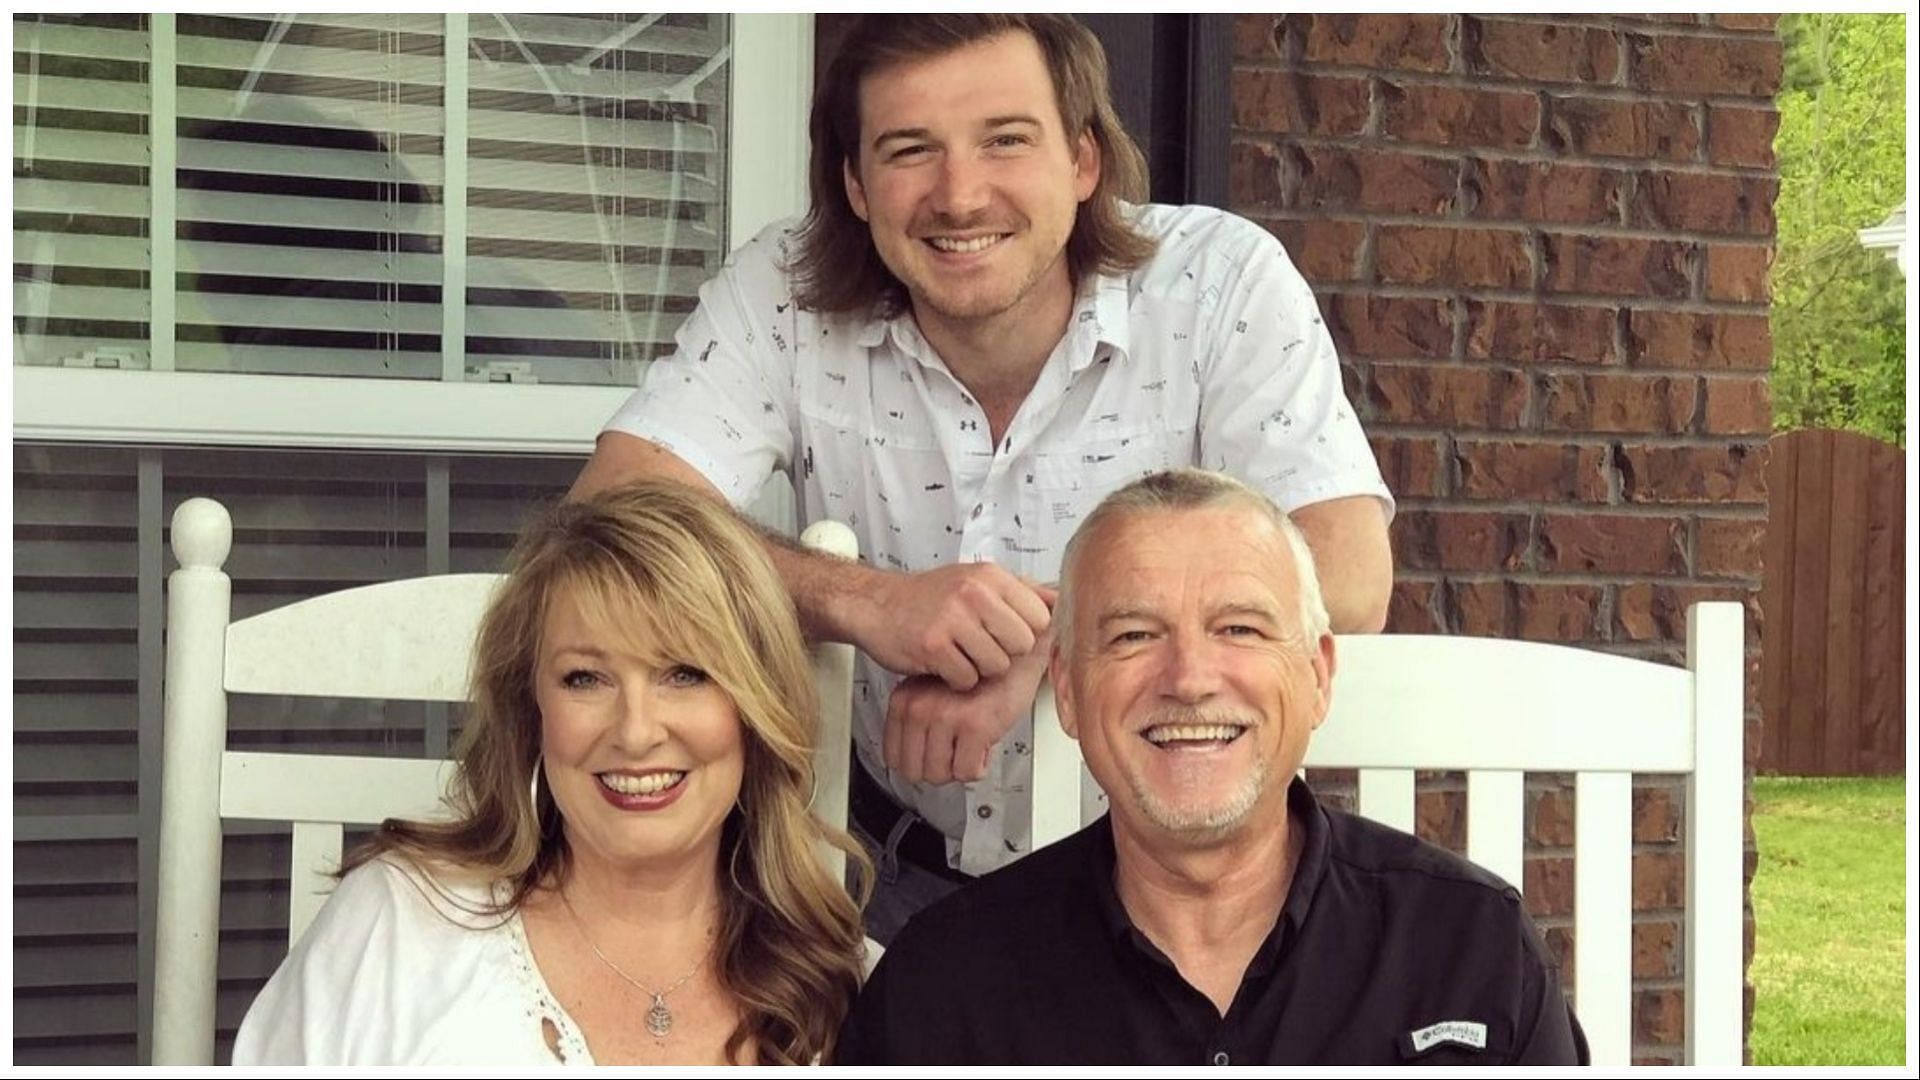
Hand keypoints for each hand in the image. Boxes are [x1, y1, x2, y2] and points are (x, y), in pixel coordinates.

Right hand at [862, 564, 1053, 689]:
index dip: (1028, 633)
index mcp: (990, 576)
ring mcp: (952, 618)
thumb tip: (1059, 599)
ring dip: (980, 670)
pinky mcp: (933, 646)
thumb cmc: (927, 597)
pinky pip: (967, 679)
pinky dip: (957, 680)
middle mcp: (974, 593)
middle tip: (981, 647)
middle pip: (1022, 644)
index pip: (1040, 616)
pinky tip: (944, 664)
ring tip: (961, 654)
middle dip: (1005, 654)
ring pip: (997, 666)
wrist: (877, 605)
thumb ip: (1019, 591)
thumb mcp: (976, 580)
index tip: (1008, 636)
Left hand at [883, 648, 1049, 783]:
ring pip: (940, 775)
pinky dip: (977, 766)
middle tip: (953, 756)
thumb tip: (909, 758)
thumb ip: (916, 720)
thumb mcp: (932, 691)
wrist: (1013, 659)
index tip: (929, 759)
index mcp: (903, 699)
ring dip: (958, 768)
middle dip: (937, 770)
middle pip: (914, 772)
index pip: (892, 756)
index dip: (916, 764)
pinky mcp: (974, 726)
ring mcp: (945, 716)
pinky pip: (967, 772)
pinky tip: (983, 747)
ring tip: (969, 748)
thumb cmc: (977, 676)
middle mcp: (919, 707)